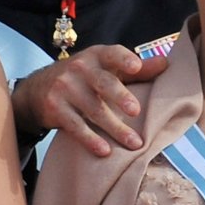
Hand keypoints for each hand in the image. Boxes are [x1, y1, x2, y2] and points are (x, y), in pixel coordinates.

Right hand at [10, 45, 168, 156]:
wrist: (37, 89)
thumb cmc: (85, 77)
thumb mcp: (106, 68)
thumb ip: (136, 69)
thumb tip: (167, 63)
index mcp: (97, 56)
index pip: (112, 53)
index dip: (123, 59)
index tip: (136, 67)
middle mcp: (79, 68)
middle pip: (103, 82)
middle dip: (119, 96)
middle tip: (136, 110)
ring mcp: (65, 88)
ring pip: (93, 110)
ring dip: (114, 128)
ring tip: (134, 143)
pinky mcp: (55, 109)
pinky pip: (75, 126)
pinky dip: (90, 139)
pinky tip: (104, 151)